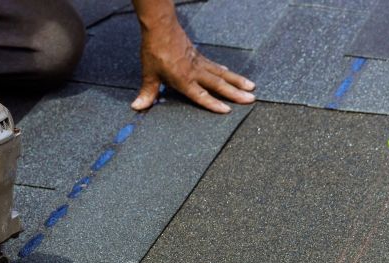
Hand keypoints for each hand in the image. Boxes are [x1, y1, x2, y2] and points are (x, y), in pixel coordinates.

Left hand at [132, 17, 255, 112]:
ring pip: (222, 73)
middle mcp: (195, 71)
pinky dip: (224, 71)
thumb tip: (137, 107)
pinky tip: (228, 73)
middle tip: (250, 99)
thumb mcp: (149, 74)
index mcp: (183, 79)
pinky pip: (214, 65)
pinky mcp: (198, 55)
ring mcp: (198, 62)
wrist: (160, 27)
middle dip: (235, 93)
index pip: (201, 95)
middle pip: (218, 84)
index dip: (213, 104)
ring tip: (251, 87)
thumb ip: (147, 92)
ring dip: (236, 81)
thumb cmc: (155, 50)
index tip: (227, 110)